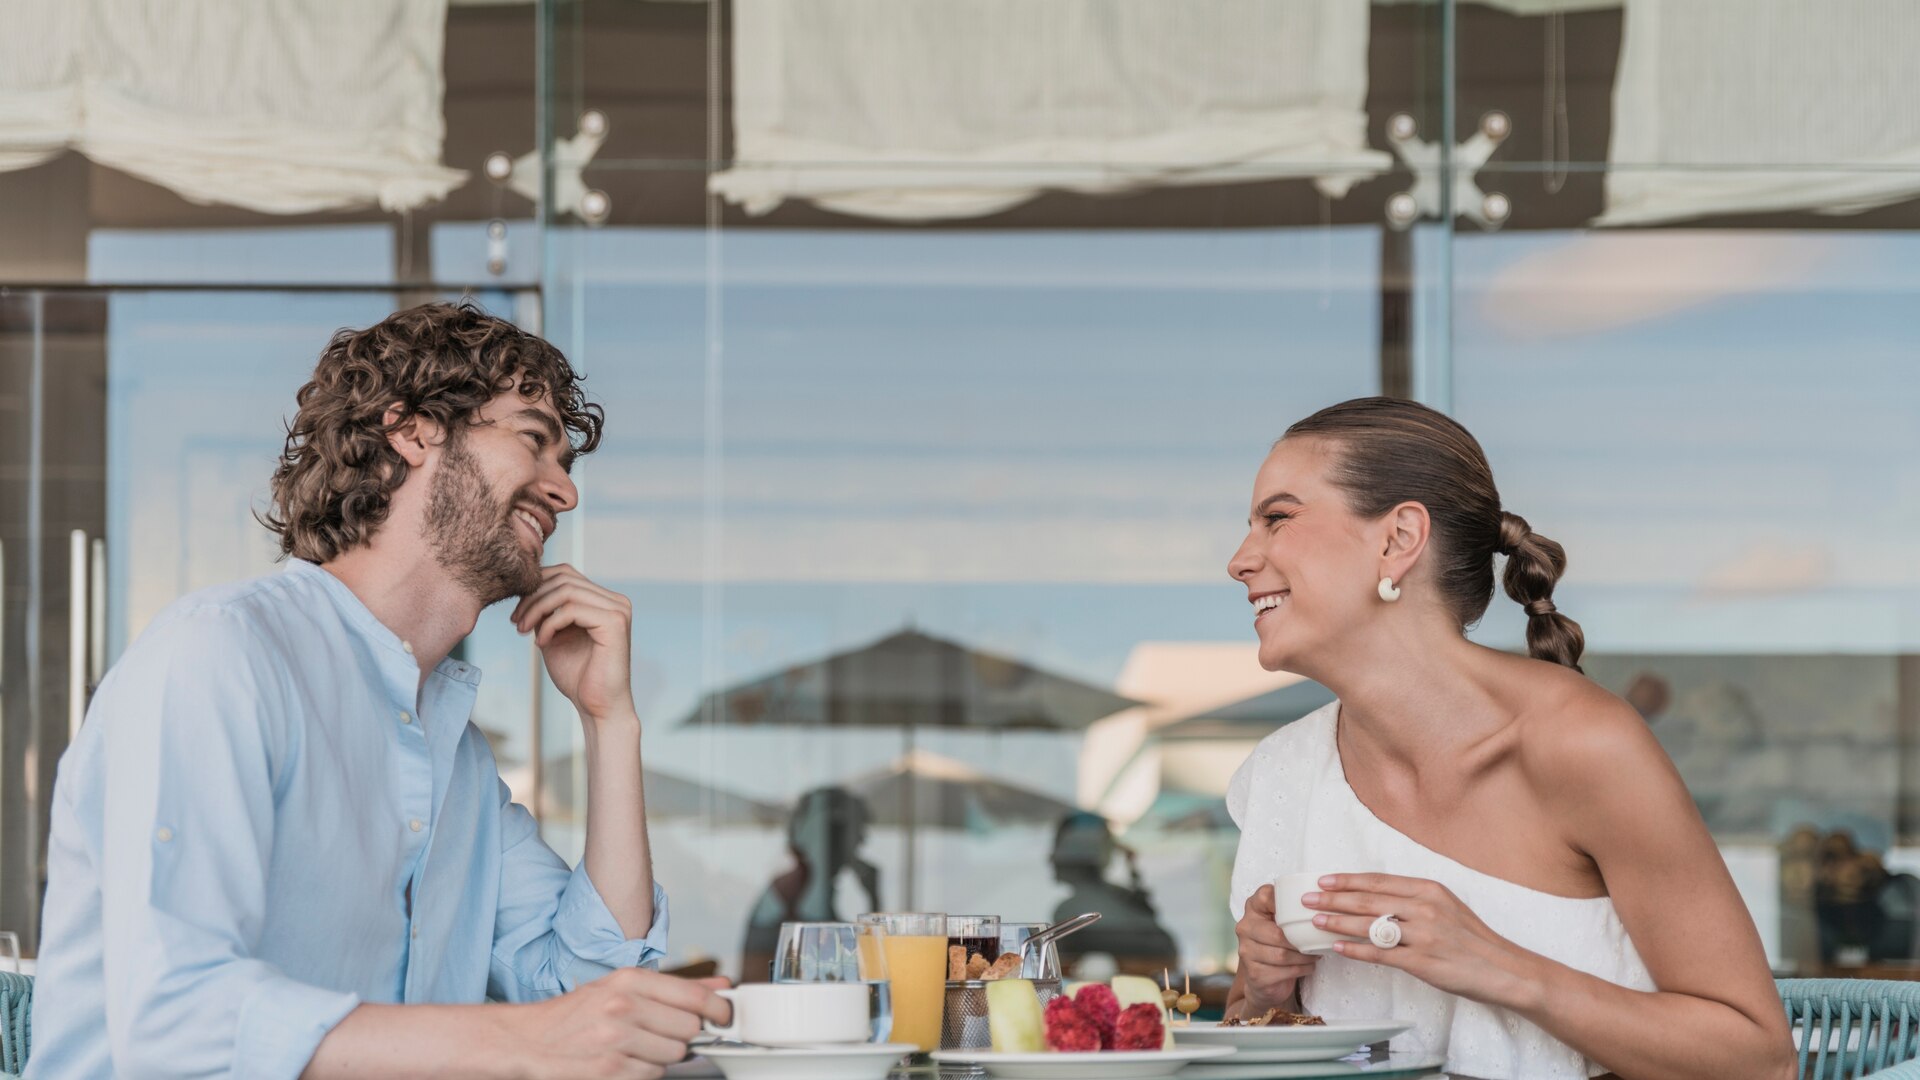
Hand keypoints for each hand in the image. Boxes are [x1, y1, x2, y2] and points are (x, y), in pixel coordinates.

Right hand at [504, 969, 730, 1079]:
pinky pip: (652, 1076)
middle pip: (689, 1028)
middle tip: (664, 1032)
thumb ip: (676, 987)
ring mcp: (616, 1040)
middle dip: (684, 1034)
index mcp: (629, 980)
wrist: (527, 1040)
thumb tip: (721, 985)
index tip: (726, 1016)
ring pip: (674, 1055)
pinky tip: (625, 1062)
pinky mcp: (609, 1071)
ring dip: (664, 1055)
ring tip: (638, 1046)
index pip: (696, 996)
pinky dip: (644, 1072)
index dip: (720, 1009)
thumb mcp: (622, 987)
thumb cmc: (575, 1013)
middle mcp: (623, 1006)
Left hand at [511, 564, 635, 723]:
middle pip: (564, 578)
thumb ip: (547, 611)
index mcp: (605, 601)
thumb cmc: (577, 677)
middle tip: (516, 623)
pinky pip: (571, 609)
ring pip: (565, 591)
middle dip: (533, 598)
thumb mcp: (555, 635)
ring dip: (537, 610)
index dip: (536, 588)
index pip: (566, 574)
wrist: (597, 708)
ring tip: (524, 631)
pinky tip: (541, 644)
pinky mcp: (615, 623)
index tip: (517, 615)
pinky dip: (549, 624)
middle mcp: (616, 601)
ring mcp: (618, 610)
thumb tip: (526, 588)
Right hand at [1235, 885, 1319, 1013]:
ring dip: (1304, 957)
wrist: (1265, 976)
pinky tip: (1308, 966)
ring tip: (1315, 955)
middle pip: (1277, 933)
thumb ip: (1293, 908)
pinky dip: (1301, 969)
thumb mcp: (1282, 920)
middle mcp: (1245, 927)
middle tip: (1317, 942)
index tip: (1307, 909)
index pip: (1266, 896)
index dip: (1287, 901)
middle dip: (1301, 940)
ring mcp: (1246, 951)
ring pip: (1281, 955)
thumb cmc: (1278, 941)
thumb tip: (1323, 903)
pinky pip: (1283, 972)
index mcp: (1253, 908)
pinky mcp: (1254, 973)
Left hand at [1304, 873, 1542, 1010]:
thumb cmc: (1472, 938)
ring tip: (1315, 921)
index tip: (1323, 879)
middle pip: (1368, 900)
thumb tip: (1376, 895)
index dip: (1347, 880)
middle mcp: (1424, 908)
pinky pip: (1381, 954)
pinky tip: (1338, 949)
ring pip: (1370, 926)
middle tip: (1307, 899)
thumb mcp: (1447, 906)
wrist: (1505, 969)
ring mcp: (1423, 935)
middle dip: (1333, 899)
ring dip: (1338, 923)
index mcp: (1428, 890)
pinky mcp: (1423, 962)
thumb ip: (1414, 899)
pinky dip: (1356, 951)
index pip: (1378, 881)